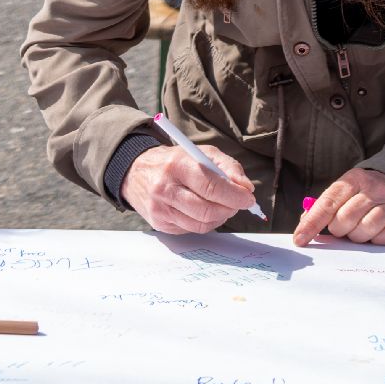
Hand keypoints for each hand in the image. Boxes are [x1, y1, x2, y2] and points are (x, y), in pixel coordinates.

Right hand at [121, 144, 258, 234]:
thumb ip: (228, 167)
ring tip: (222, 206)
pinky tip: (203, 211)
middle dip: (229, 209)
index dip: (234, 195)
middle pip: (207, 210)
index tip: (248, 198)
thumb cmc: (175, 161)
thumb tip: (246, 188)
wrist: (136, 171)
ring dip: (220, 217)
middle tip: (238, 203)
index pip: (211, 186)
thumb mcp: (201, 153)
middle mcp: (165, 188)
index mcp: (176, 165)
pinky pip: (191, 230)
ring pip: (201, 224)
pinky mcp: (159, 224)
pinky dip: (205, 223)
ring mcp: (160, 209)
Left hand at [292, 167, 384, 246]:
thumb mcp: (345, 192)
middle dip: (339, 230)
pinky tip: (377, 232)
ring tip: (360, 229)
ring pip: (365, 230)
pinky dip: (377, 240)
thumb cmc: (365, 194)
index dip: (312, 223)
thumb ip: (324, 207)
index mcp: (353, 179)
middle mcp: (374, 189)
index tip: (300, 239)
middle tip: (344, 228)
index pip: (328, 203)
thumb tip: (304, 224)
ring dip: (358, 236)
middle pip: (345, 219)